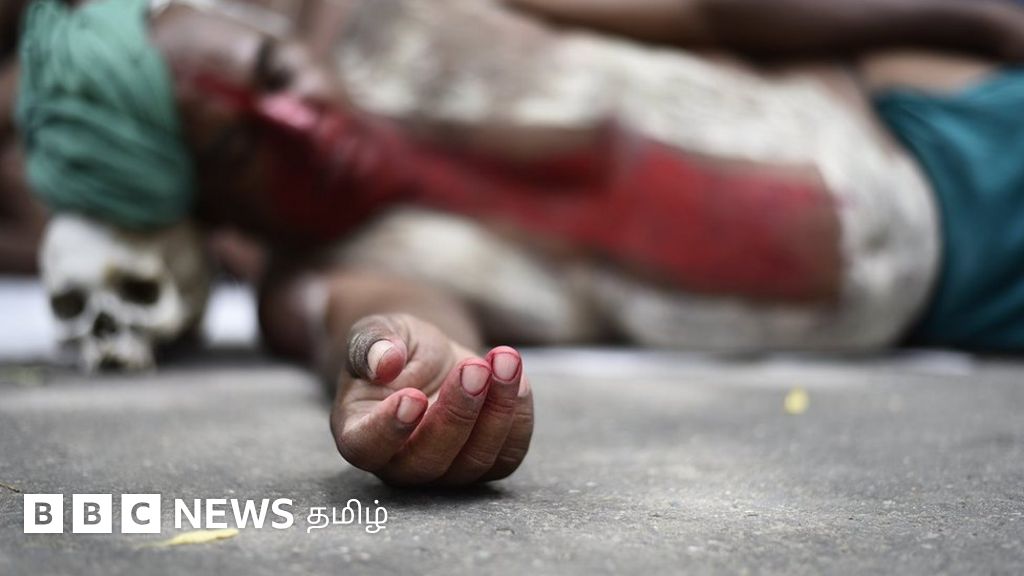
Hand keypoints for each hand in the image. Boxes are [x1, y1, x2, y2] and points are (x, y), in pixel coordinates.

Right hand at [331, 314, 533, 486]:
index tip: (413, 397)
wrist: (432, 357)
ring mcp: (445, 471)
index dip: (389, 429)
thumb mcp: (379, 331)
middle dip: (457, 412)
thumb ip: (373, 343)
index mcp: (358, 432)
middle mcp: (399, 463)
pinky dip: (518, 416)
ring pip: (474, 460)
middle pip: (427, 460)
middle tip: (474, 368)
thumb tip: (384, 362)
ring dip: (496, 410)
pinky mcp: (485, 464)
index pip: (367, 447)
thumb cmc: (397, 348)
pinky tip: (517, 376)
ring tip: (504, 360)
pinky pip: (508, 453)